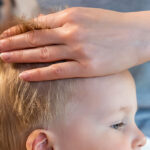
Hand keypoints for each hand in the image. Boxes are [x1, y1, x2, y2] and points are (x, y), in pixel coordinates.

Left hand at [0, 7, 148, 80]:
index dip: (19, 31)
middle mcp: (71, 31)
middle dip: (13, 43)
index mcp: (71, 16)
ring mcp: (78, 50)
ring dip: (20, 57)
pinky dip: (39, 73)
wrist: (136, 35)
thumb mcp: (87, 16)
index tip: (6, 37)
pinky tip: (24, 75)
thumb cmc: (113, 26)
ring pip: (42, 54)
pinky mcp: (86, 67)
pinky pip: (57, 70)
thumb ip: (65, 21)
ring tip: (4, 59)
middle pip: (35, 39)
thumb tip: (46, 26)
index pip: (37, 25)